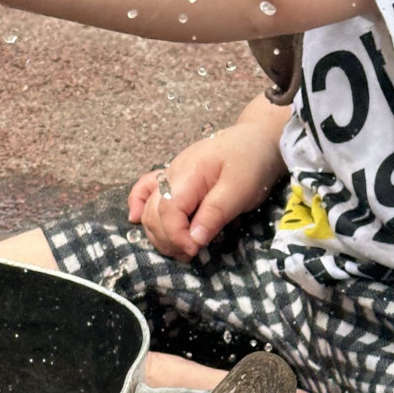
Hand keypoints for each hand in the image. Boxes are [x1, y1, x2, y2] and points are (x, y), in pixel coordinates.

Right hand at [128, 122, 284, 259]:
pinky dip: (138, 204)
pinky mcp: (174, 178)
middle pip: (154, 212)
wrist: (258, 138)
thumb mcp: (241, 190)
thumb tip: (194, 240)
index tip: (195, 251)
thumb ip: (215, 214)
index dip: (176, 236)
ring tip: (182, 249)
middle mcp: (172, 173)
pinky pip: (146, 189)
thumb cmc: (252, 162)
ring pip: (149, 207)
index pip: (167, 210)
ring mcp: (170, 174)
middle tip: (192, 254)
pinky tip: (136, 219)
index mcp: (189, 174)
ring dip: (158, 232)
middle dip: (168, 239)